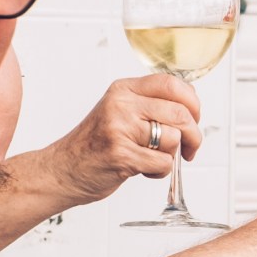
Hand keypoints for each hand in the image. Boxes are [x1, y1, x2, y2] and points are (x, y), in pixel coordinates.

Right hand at [44, 76, 203, 203]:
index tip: (194, 118)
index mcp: (123, 89)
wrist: (63, 170)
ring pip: (174, 138)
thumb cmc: (95, 144)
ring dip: (172, 156)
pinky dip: (160, 172)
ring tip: (153, 159)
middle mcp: (121, 104)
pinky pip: (163, 163)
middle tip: (189, 148)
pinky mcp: (121, 154)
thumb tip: (190, 103)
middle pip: (180, 112)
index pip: (171, 83)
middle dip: (193, 135)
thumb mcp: (119, 111)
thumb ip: (149, 104)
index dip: (192, 102)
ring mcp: (119, 128)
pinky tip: (143, 170)